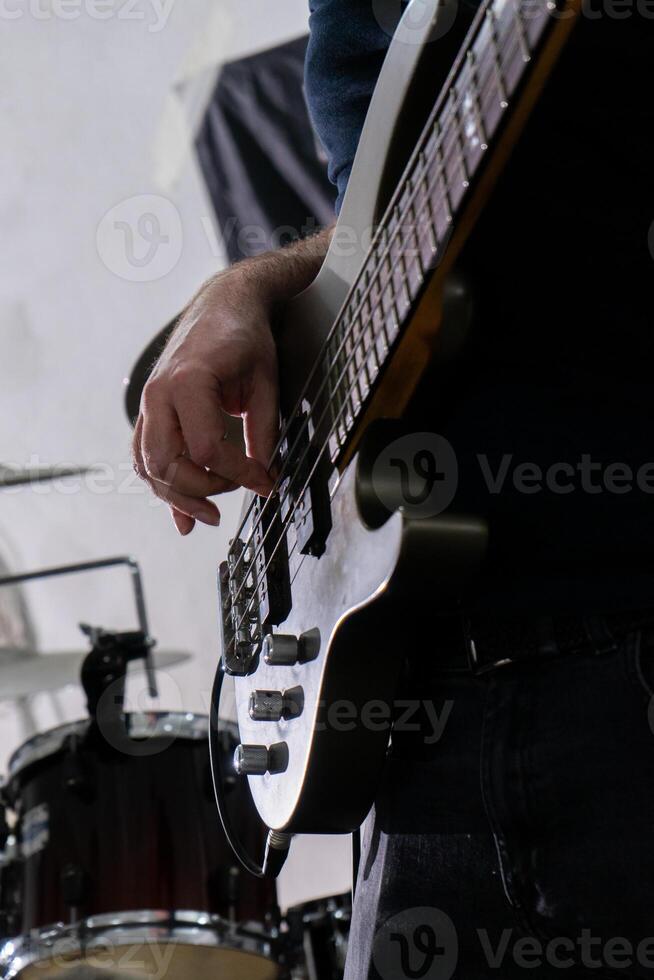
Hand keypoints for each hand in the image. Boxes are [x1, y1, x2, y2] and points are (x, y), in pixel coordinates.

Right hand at [132, 231, 331, 534]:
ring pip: (147, 466)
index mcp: (187, 381)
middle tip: (238, 494)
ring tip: (210, 515)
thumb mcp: (265, 384)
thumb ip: (264, 433)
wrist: (223, 304)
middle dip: (202, 490)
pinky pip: (145, 457)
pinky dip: (161, 486)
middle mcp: (158, 394)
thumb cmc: (245, 337)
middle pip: (166, 464)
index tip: (266, 481)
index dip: (239, 474)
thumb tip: (264, 476)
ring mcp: (148, 404)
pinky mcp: (150, 412)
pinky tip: (183, 512)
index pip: (206, 449)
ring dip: (176, 497)